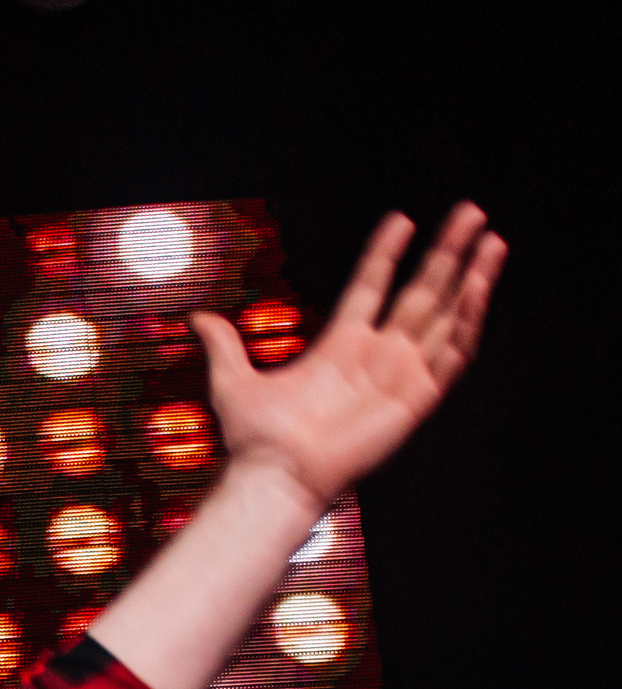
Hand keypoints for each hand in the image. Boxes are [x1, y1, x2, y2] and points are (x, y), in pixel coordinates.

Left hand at [194, 203, 503, 514]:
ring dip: (472, 279)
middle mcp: (377, 356)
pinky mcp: (417, 398)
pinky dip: (469, 321)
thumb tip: (197, 318)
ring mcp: (401, 375)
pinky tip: (478, 288)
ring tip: (491, 240)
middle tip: (470, 212)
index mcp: (340, 346)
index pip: (371, 285)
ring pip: (447, 316)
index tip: (402, 219)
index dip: (386, 253)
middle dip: (448, 252)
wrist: (275, 475)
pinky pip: (452, 354)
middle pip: (422, 292)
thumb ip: (224, 346)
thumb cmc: (257, 441)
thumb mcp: (233, 381)